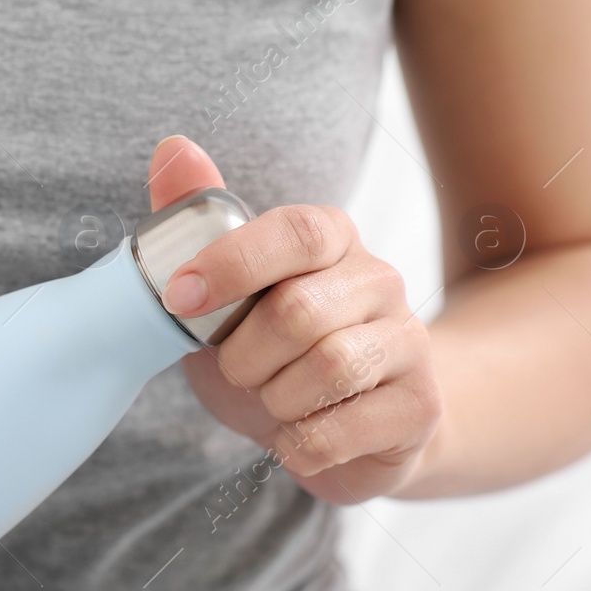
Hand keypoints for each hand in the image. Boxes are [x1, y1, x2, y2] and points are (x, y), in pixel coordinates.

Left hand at [145, 136, 442, 503]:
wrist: (347, 430)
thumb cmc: (273, 353)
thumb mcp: (221, 293)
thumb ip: (195, 222)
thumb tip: (172, 146)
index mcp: (332, 239)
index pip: (296, 232)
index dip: (231, 264)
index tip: (177, 299)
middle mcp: (380, 280)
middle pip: (299, 311)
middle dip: (244, 356)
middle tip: (239, 370)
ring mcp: (409, 343)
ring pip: (328, 368)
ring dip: (274, 399)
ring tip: (274, 401)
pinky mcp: (419, 407)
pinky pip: (338, 430)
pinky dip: (297, 443)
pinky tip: (298, 434)